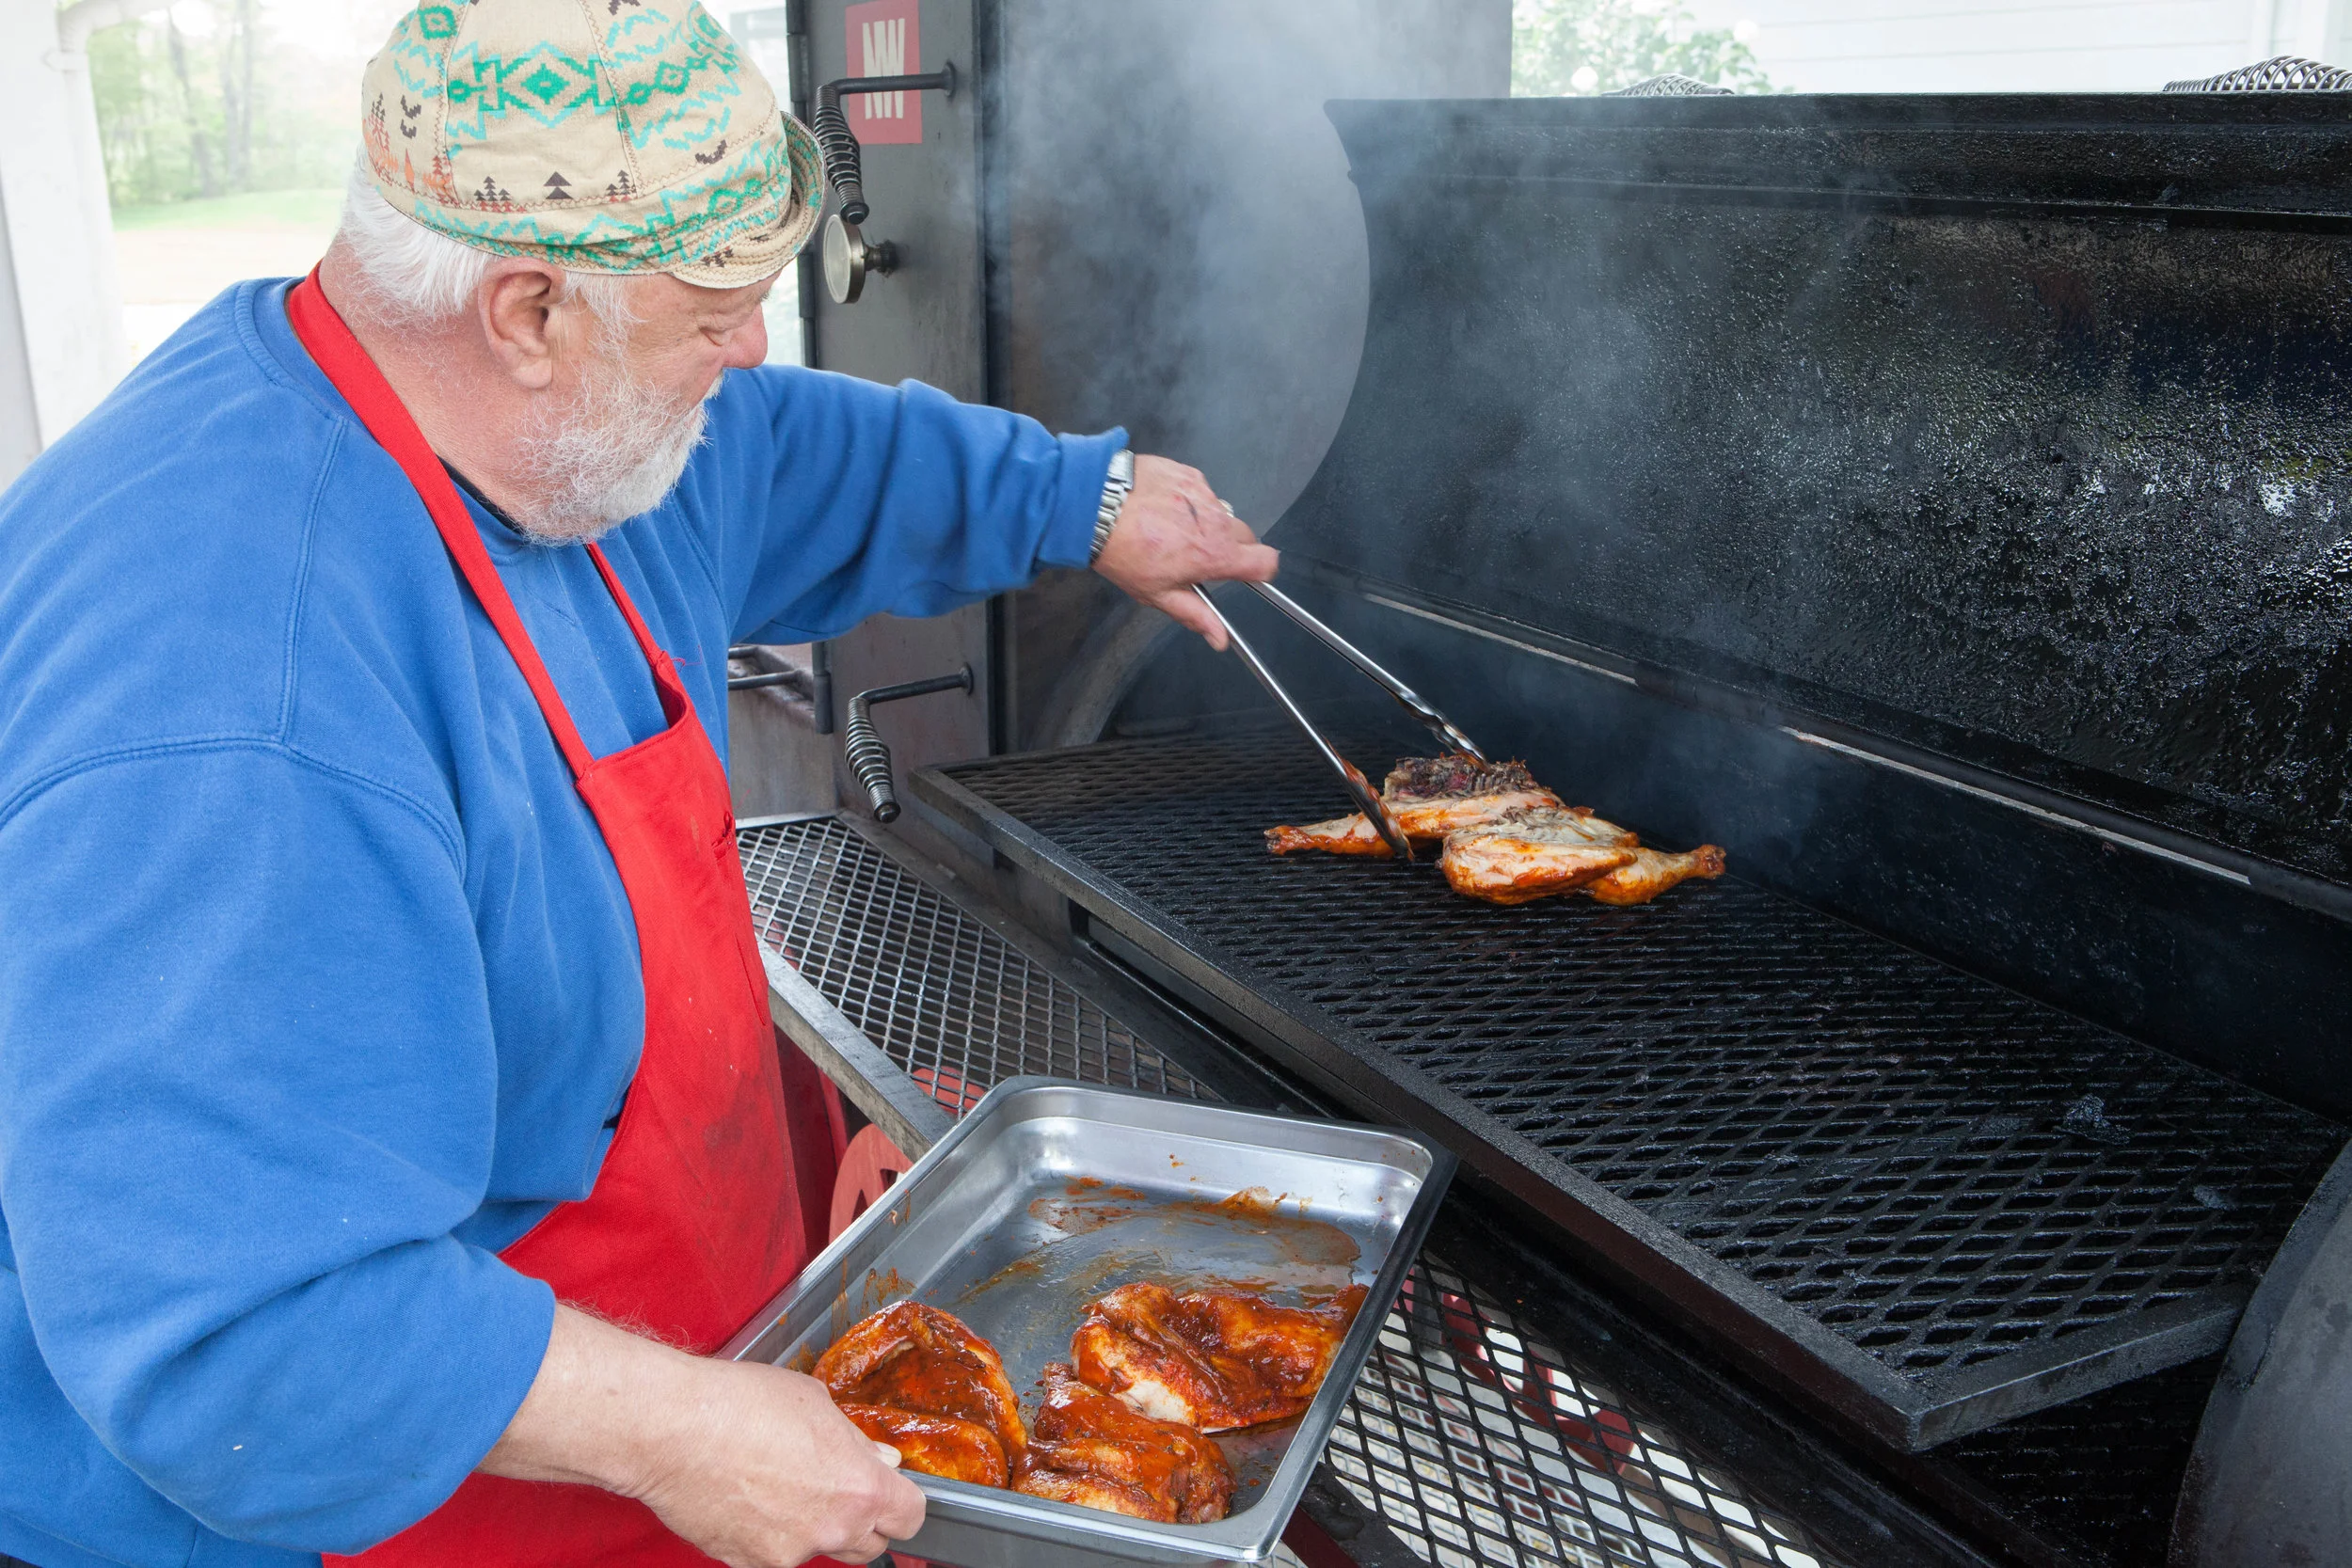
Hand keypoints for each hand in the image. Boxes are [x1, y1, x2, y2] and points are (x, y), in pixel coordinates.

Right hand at [480, 1305, 924, 1566]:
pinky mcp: (747, 1564)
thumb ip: (855, 1441)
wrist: (673, 1429)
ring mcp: (787, 1554)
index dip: (902, 1502)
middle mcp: (831, 1530)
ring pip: (817, 1549)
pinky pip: (772, 1555)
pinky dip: (769, 1534)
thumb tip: (877, 1459)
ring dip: (812, 1527)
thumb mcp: (817, 1404)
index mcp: (860, 1488)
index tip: (891, 1492)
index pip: (912, 1517)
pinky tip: (749, 1498)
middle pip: (870, 1546)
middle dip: (861, 1520)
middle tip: (836, 1488)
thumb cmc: (741, 1405)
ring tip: (779, 1484)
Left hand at [1091, 455, 1279, 648]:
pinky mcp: (1188, 473)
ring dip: (1207, 523)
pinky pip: (1201, 491)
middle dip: (1231, 548)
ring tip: (1172, 530)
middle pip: (1247, 536)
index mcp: (1214, 554)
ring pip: (1222, 513)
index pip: (1266, 562)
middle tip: (1199, 556)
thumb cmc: (1122, 551)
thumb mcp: (1157, 593)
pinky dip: (1189, 501)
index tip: (1247, 574)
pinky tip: (1162, 508)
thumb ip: (1195, 614)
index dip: (1261, 570)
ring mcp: (1204, 492)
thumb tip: (1220, 638)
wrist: (1094, 505)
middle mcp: (1217, 520)